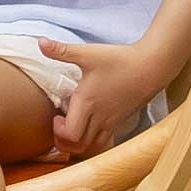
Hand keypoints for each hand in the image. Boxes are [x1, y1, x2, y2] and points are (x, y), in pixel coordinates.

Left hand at [33, 38, 155, 161]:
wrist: (151, 66)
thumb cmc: (120, 60)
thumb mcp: (88, 53)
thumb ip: (62, 50)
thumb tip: (40, 42)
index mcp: (88, 103)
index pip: (71, 134)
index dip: (58, 132)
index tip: (56, 116)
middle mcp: (99, 117)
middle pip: (78, 147)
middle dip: (63, 141)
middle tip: (59, 124)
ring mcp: (111, 122)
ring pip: (92, 148)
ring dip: (77, 144)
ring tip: (72, 128)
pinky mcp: (120, 122)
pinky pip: (104, 142)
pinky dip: (92, 142)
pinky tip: (88, 127)